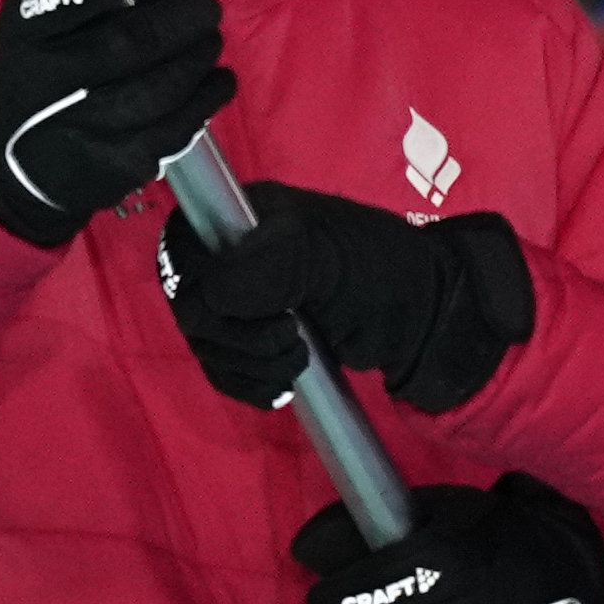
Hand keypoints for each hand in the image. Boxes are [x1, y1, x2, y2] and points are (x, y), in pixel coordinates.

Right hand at [0, 0, 229, 249]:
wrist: (26, 159)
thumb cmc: (57, 66)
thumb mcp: (51, 15)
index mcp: (24, 28)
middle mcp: (39, 80)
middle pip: (125, 43)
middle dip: (184, 17)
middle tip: (206, 7)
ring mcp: (75, 130)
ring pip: (156, 90)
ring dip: (199, 57)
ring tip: (209, 41)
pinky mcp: (111, 167)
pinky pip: (173, 130)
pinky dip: (207, 97)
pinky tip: (217, 80)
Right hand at [162, 181, 531, 414]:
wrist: (422, 321)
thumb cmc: (382, 272)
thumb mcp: (326, 257)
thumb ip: (266, 266)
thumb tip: (209, 292)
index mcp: (246, 219)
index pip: (182, 249)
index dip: (201, 286)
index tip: (242, 307)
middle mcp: (237, 257)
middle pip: (190, 306)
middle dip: (235, 336)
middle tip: (289, 337)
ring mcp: (246, 301)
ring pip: (204, 345)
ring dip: (247, 365)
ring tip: (298, 357)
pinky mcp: (258, 342)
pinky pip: (224, 371)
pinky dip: (249, 384)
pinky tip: (286, 382)